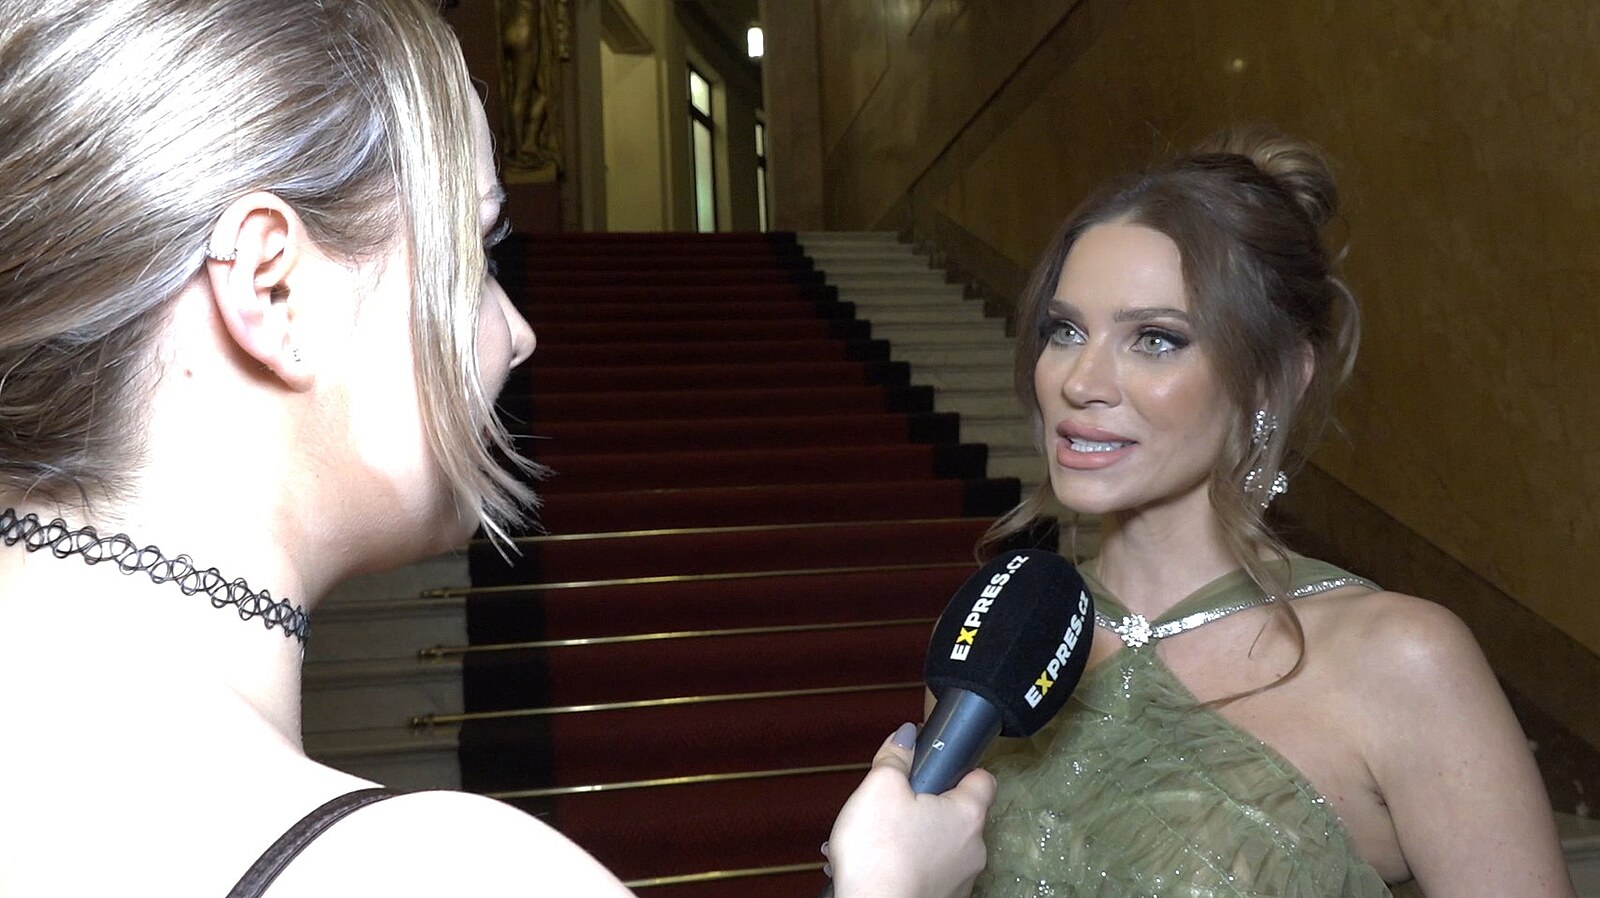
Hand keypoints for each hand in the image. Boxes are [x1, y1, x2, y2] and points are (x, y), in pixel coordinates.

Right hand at [827, 723, 996, 897]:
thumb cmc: (880, 854)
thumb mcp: (879, 788)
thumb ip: (896, 757)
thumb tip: (907, 736)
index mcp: (967, 814)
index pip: (983, 779)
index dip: (961, 769)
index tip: (939, 767)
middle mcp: (974, 848)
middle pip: (958, 814)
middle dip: (928, 807)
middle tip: (896, 805)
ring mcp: (961, 879)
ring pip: (942, 846)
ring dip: (917, 839)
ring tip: (881, 840)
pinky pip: (931, 873)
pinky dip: (911, 866)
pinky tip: (883, 865)